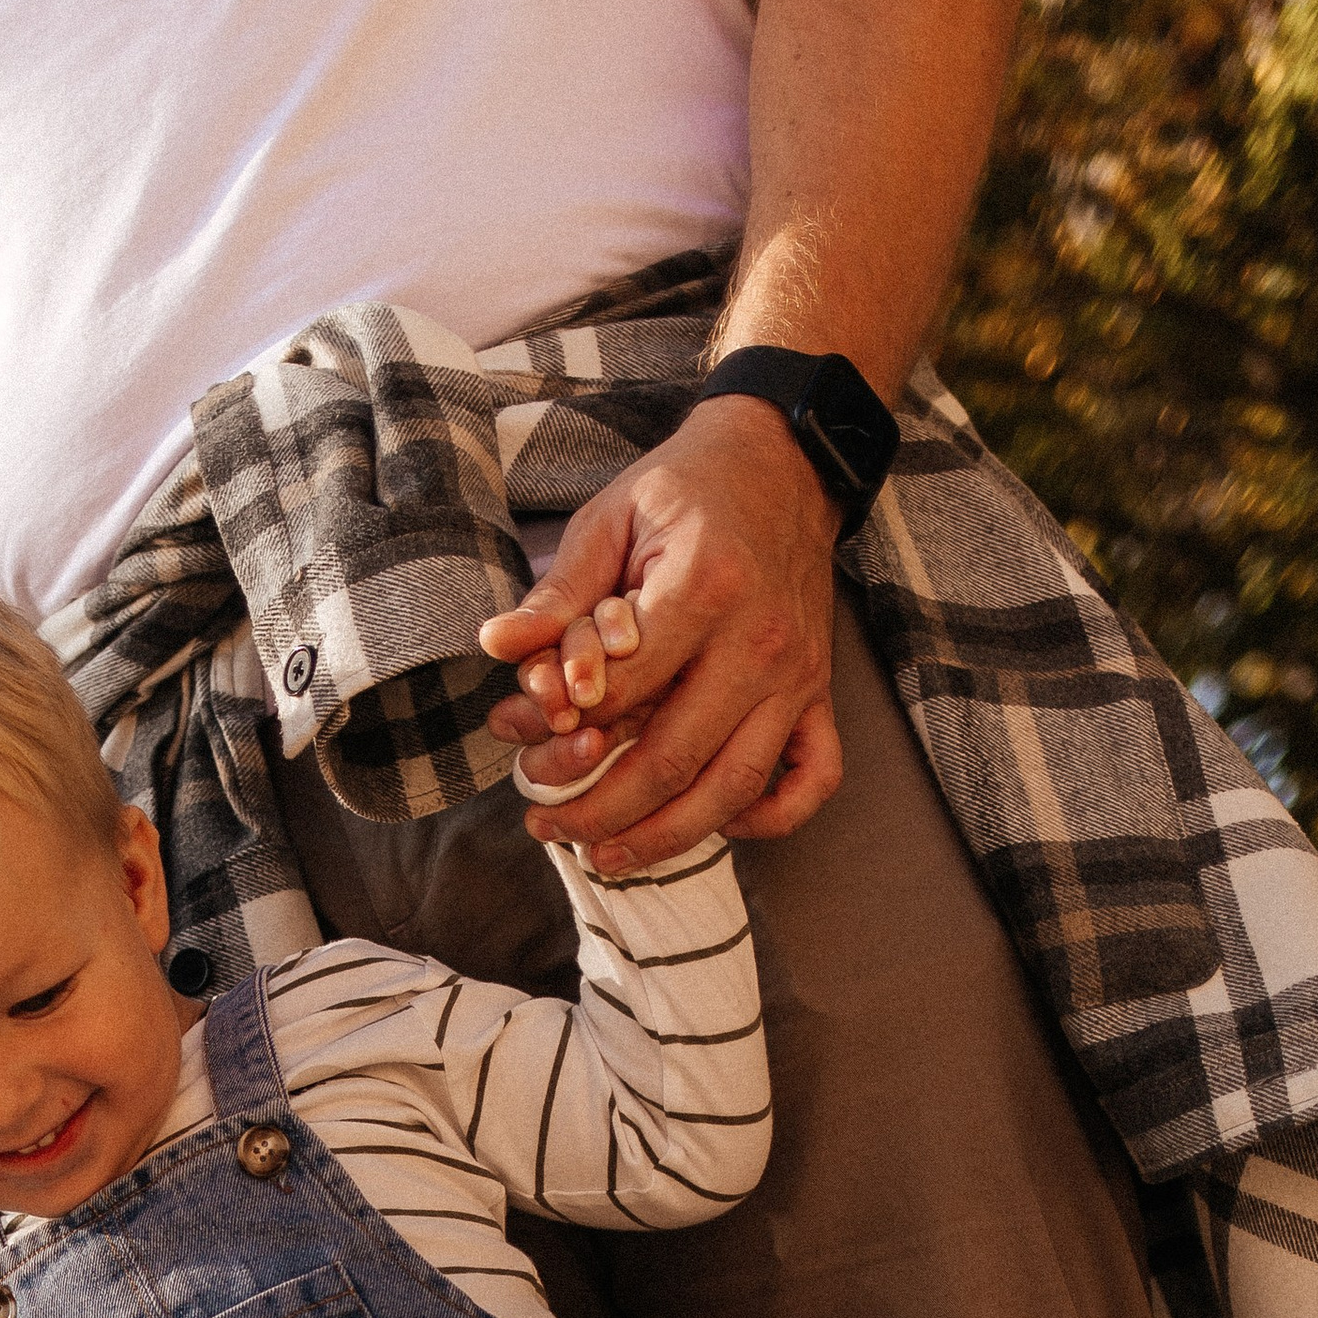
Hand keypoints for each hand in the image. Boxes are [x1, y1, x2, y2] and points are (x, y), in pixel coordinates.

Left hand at [477, 400, 845, 872]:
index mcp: (704, 587)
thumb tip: (497, 646)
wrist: (782, 463)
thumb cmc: (685, 492)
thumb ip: (556, 593)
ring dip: (663, 837)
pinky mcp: (820, 692)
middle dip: (598, 809)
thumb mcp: (608, 520)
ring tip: (604, 855)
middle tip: (545, 824)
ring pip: (733, 787)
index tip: (523, 742)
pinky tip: (715, 822)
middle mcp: (760, 641)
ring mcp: (798, 675)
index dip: (564, 729)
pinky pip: (811, 779)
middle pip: (672, 760)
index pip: (622, 692)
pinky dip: (767, 817)